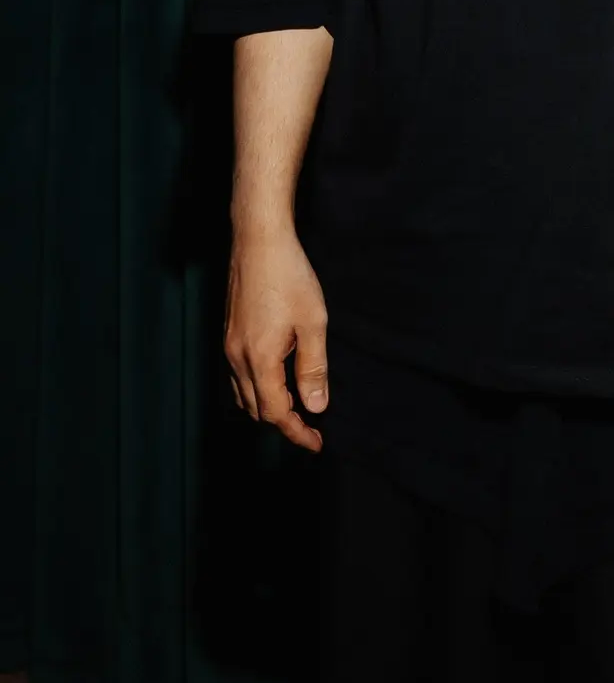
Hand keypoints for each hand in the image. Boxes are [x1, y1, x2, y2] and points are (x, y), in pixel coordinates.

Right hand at [224, 227, 328, 452]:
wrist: (258, 239)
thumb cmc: (289, 275)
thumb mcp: (313, 322)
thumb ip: (313, 367)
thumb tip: (316, 406)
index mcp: (259, 359)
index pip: (275, 413)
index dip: (297, 432)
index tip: (317, 442)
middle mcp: (237, 357)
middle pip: (256, 409)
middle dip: (283, 422)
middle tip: (312, 426)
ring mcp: (229, 345)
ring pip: (243, 394)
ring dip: (268, 406)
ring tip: (296, 405)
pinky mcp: (228, 333)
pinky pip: (238, 376)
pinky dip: (256, 388)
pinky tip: (275, 378)